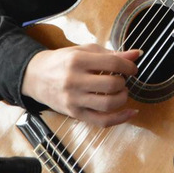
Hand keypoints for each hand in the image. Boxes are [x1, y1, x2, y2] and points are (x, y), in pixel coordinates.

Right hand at [21, 44, 141, 126]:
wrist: (36, 77)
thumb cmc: (63, 61)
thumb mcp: (84, 51)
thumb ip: (111, 53)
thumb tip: (137, 54)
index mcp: (77, 60)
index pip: (112, 63)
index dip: (128, 66)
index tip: (132, 68)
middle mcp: (74, 81)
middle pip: (111, 84)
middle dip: (123, 82)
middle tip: (122, 79)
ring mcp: (73, 100)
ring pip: (108, 104)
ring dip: (122, 98)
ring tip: (121, 92)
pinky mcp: (74, 114)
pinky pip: (101, 121)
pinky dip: (120, 119)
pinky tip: (130, 112)